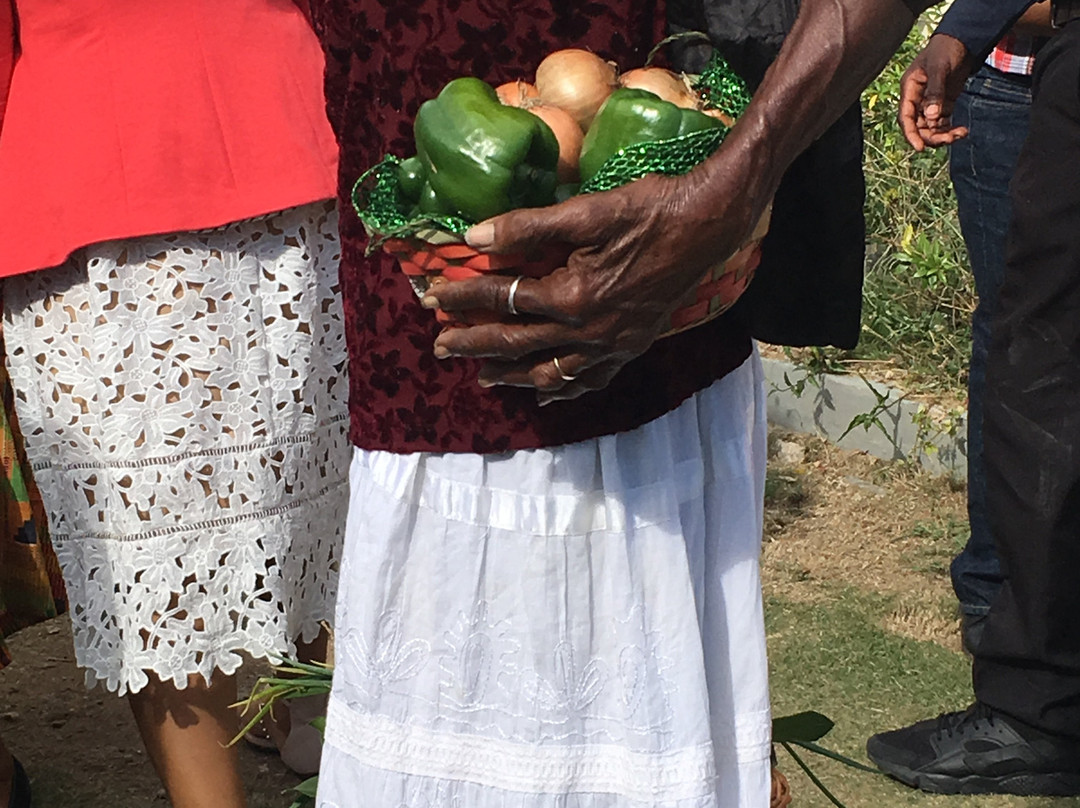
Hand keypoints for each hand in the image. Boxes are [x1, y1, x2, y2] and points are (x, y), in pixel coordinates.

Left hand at [422, 159, 765, 402]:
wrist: (708, 225)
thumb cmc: (648, 210)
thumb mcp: (585, 211)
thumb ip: (527, 227)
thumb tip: (473, 236)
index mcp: (572, 296)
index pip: (504, 300)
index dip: (464, 297)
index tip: (434, 297)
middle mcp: (588, 330)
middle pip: (517, 343)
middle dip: (473, 344)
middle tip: (440, 346)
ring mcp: (611, 345)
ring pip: (550, 371)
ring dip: (512, 375)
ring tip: (482, 376)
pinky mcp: (630, 347)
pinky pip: (591, 380)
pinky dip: (564, 390)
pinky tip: (547, 394)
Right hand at [897, 34, 973, 149]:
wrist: (963, 40)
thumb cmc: (947, 49)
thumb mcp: (940, 68)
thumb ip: (935, 92)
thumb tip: (931, 117)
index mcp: (910, 90)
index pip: (906, 117)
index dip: (911, 134)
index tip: (920, 148)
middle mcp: (917, 99)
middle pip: (919, 127)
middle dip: (932, 137)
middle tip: (950, 139)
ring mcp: (930, 103)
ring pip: (931, 128)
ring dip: (943, 135)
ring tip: (961, 133)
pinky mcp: (943, 104)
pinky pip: (943, 124)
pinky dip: (951, 130)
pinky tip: (963, 130)